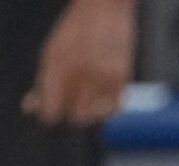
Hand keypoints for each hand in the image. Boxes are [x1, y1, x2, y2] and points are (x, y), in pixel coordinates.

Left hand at [24, 0, 134, 125]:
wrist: (104, 8)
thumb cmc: (75, 31)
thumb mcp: (51, 52)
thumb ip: (43, 82)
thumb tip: (31, 108)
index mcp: (56, 65)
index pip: (51, 110)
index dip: (50, 114)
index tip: (52, 111)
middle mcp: (80, 73)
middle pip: (76, 116)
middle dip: (72, 111)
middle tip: (72, 99)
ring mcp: (103, 77)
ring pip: (96, 115)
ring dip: (91, 110)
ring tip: (89, 93)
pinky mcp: (122, 78)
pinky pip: (114, 109)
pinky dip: (107, 108)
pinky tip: (103, 96)